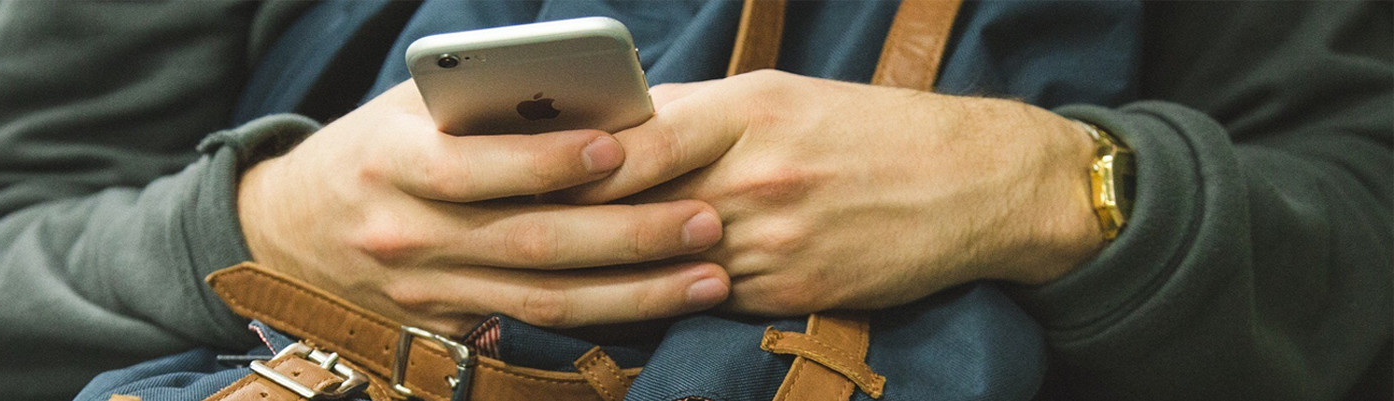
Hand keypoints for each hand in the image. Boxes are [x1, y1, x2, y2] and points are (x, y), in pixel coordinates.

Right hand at [237, 81, 730, 334]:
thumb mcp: (409, 110)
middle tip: (705, 219)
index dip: (550, 160)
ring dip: (636, 292)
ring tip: (709, 274)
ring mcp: (428, 291)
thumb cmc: (373, 148)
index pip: (477, 167)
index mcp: (393, 163)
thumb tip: (593, 104)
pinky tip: (661, 306)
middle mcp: (408, 235)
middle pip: (531, 241)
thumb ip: (484, 107)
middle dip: (628, 234)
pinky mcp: (447, 327)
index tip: (621, 145)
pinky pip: (534, 327)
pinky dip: (602, 318)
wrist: (290, 232)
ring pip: (544, 299)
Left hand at [552, 71, 1103, 314]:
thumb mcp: (782, 97)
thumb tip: (613, 127)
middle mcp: (758, 176)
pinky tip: (638, 291)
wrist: (976, 184)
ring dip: (615, 266)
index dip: (578, 161)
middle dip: (579, 220)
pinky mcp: (791, 289)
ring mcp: (775, 239)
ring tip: (560, 267)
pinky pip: (707, 296)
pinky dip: (671, 293)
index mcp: (751, 112)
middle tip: (519, 228)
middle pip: (640, 207)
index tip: (526, 170)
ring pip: (666, 262)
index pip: (640, 141)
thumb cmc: (868, 130)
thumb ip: (696, 115)